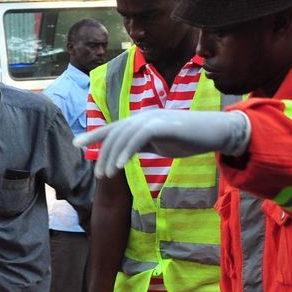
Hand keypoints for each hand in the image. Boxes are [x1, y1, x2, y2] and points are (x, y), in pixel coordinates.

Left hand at [73, 110, 251, 179]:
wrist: (216, 132)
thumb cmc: (189, 139)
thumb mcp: (159, 144)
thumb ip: (142, 145)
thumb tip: (126, 152)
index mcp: (141, 121)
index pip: (113, 128)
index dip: (94, 135)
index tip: (75, 144)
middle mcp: (143, 117)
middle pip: (114, 133)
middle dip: (102, 153)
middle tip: (99, 175)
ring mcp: (152, 119)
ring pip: (123, 136)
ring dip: (112, 156)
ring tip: (107, 174)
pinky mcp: (162, 125)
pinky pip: (137, 138)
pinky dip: (126, 152)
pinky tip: (119, 166)